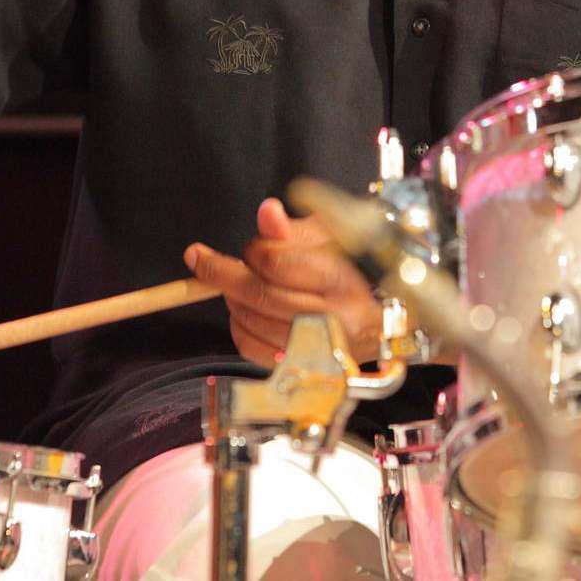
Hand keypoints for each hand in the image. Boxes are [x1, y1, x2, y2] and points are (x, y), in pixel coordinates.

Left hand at [184, 198, 381, 366]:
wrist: (378, 323)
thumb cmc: (350, 275)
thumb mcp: (329, 240)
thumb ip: (293, 229)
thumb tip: (267, 212)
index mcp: (338, 279)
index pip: (277, 262)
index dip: (253, 250)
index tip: (248, 247)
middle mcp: (329, 318)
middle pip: (259, 295)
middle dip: (222, 274)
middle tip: (201, 260)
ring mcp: (313, 348)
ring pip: (252, 322)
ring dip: (232, 299)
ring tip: (237, 284)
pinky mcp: (298, 368)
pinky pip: (251, 349)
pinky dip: (238, 327)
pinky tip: (245, 311)